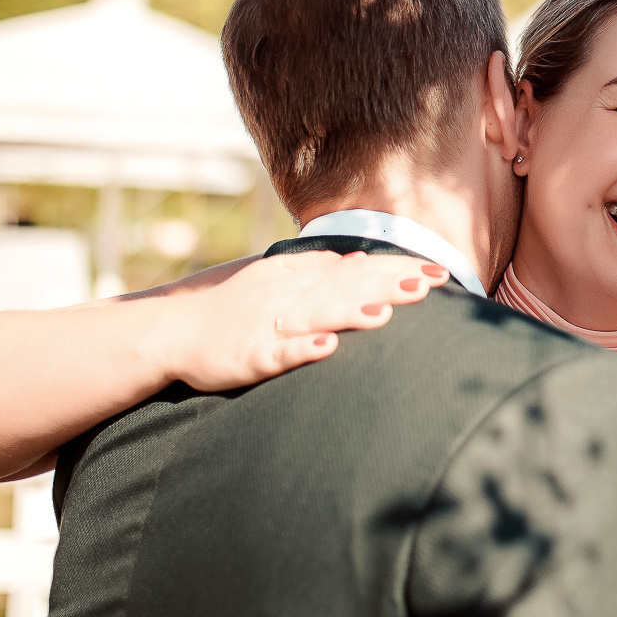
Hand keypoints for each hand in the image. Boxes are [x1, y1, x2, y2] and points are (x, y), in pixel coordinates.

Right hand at [147, 251, 446, 392]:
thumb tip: (363, 260)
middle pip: (347, 288)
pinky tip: (327, 347)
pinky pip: (278, 351)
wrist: (175, 329)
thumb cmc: (235, 307)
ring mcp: (270, 325)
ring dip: (351, 312)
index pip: (359, 271)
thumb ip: (322, 270)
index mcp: (302, 279)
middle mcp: (291, 296)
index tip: (440, 274)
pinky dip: (302, 348)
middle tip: (430, 285)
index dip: (398, 271)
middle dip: (389, 285)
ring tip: (386, 313)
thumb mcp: (279, 279)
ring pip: (316, 315)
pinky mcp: (249, 355)